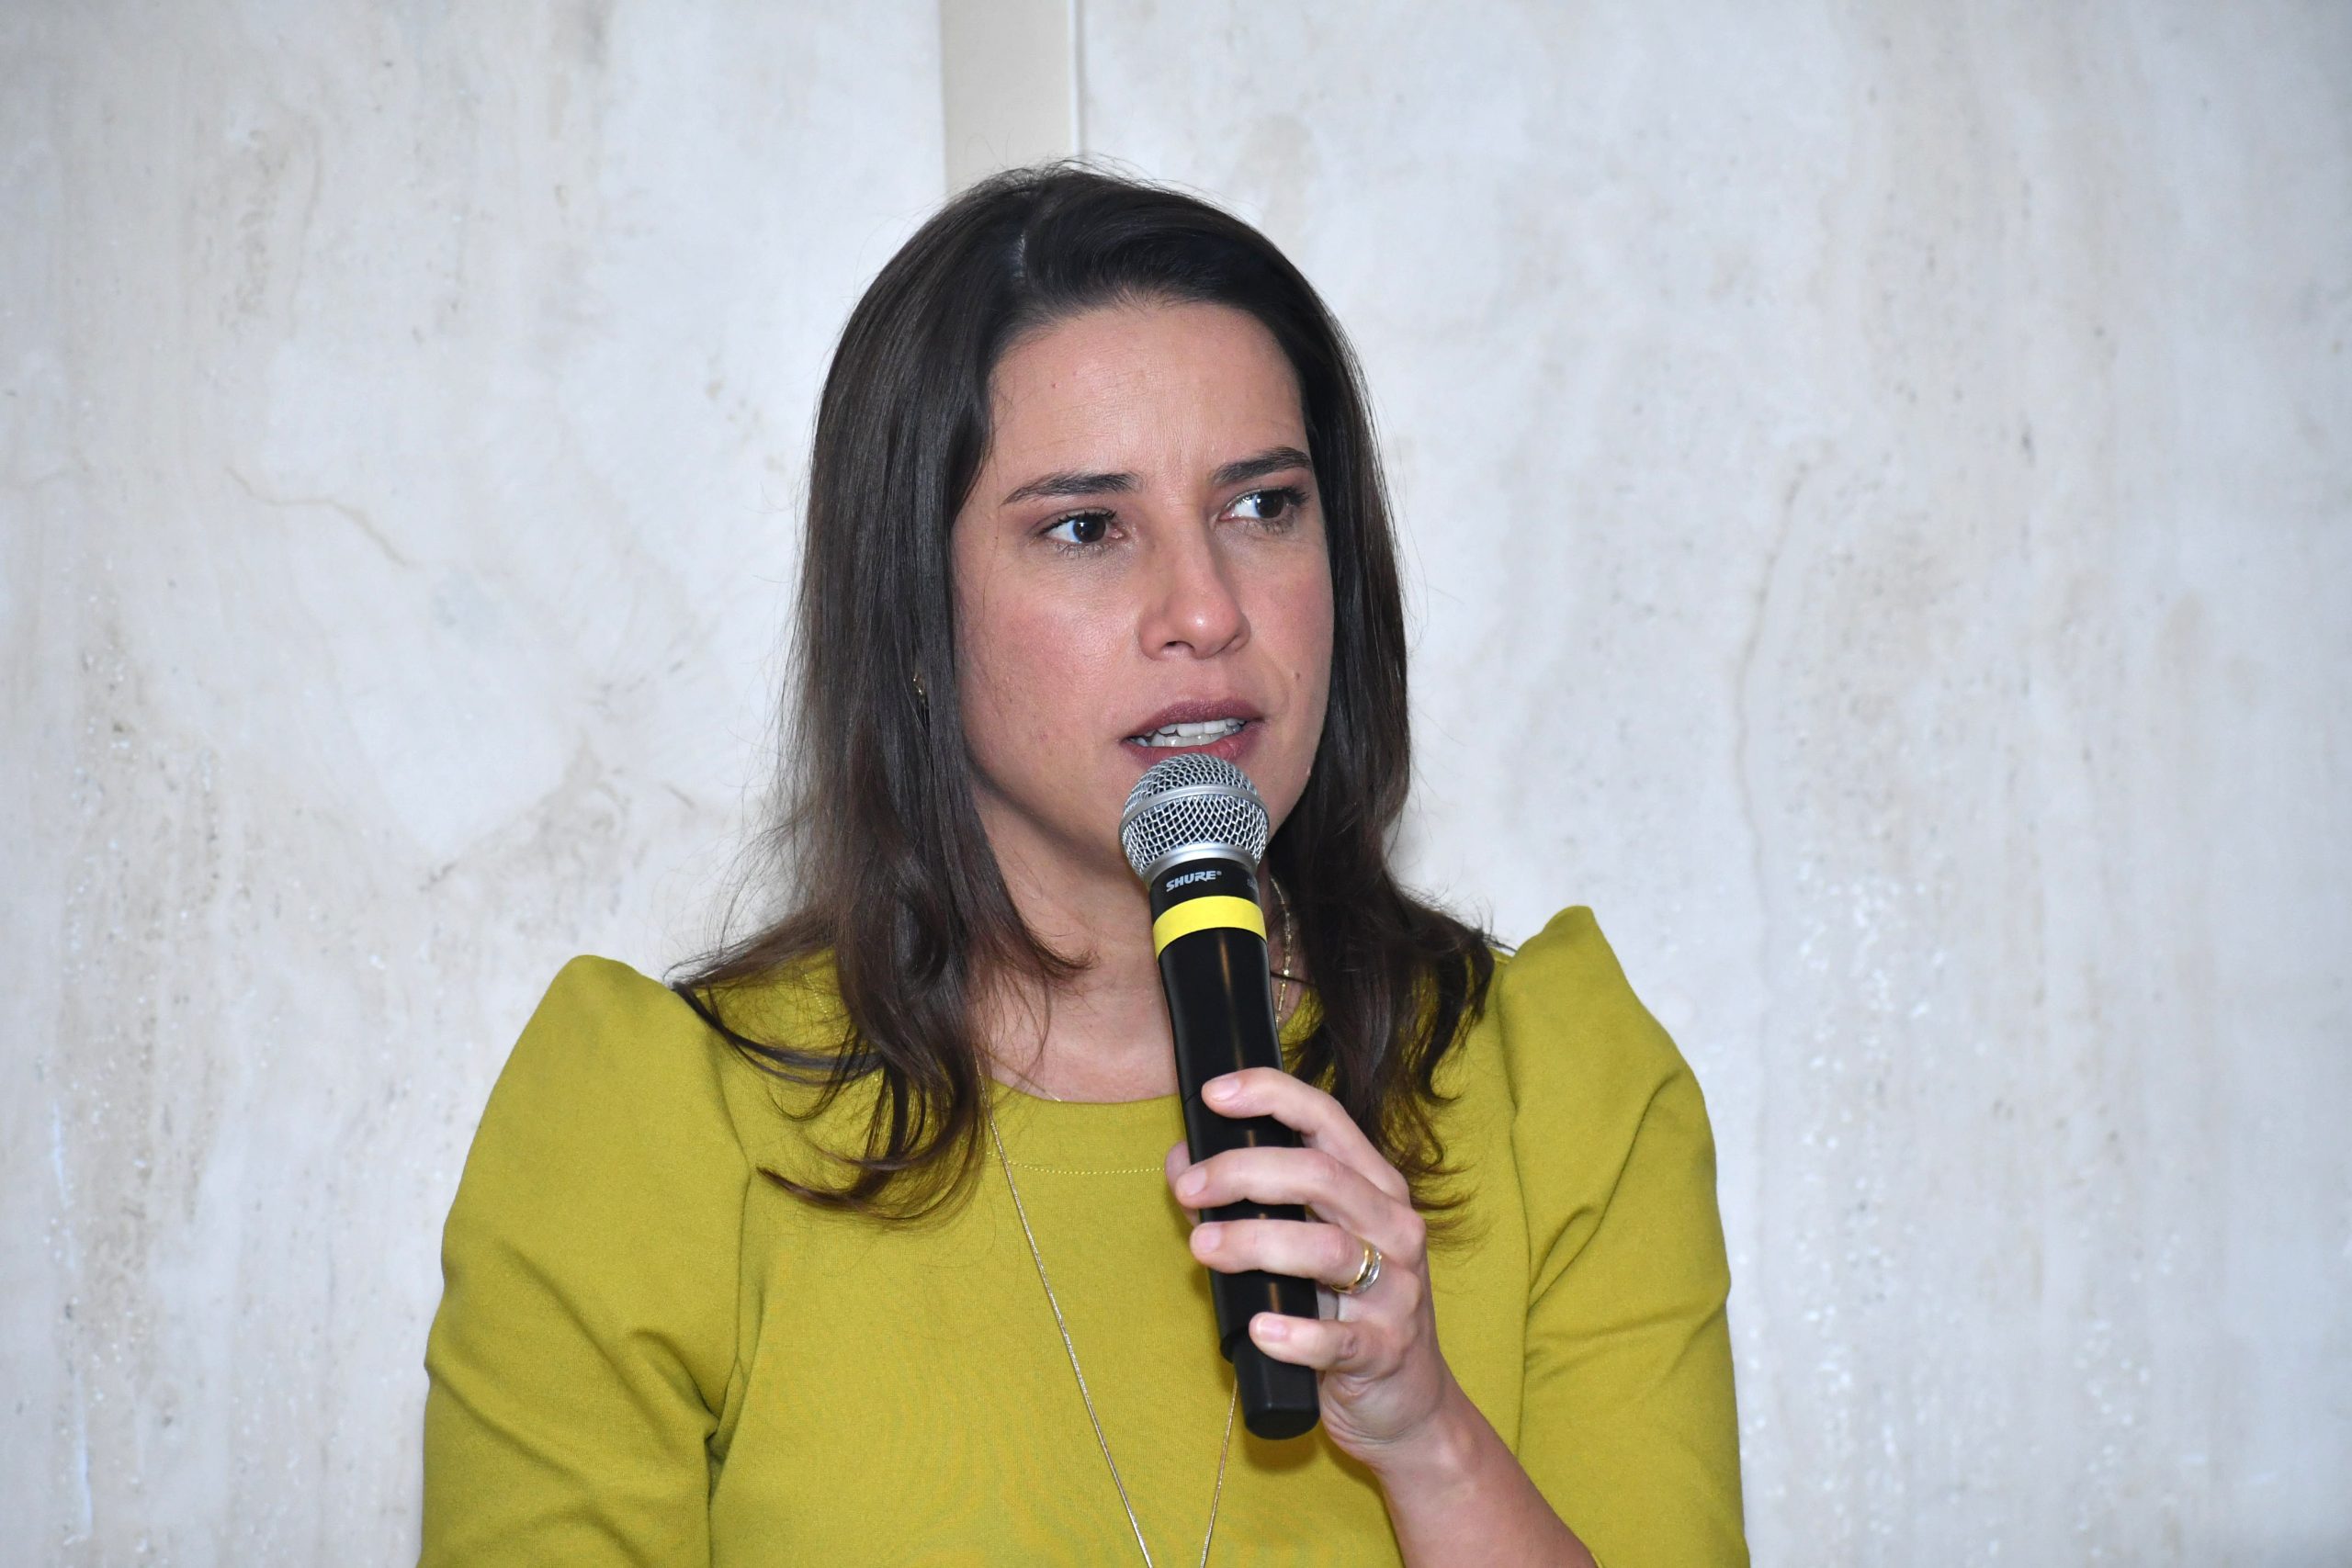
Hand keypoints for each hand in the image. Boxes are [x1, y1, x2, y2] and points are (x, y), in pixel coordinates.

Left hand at [1165, 1067, 1460, 1468]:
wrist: (1410, 1406)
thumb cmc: (1347, 1313)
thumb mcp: (1308, 1248)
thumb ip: (1252, 1203)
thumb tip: (1183, 1163)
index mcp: (1376, 1189)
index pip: (1327, 1121)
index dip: (1272, 1096)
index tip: (1214, 1094)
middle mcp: (1394, 1228)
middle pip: (1321, 1176)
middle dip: (1244, 1172)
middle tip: (1190, 1190)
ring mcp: (1397, 1291)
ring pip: (1327, 1249)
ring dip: (1255, 1242)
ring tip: (1203, 1248)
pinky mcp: (1386, 1350)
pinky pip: (1338, 1339)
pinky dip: (1294, 1335)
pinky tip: (1257, 1330)